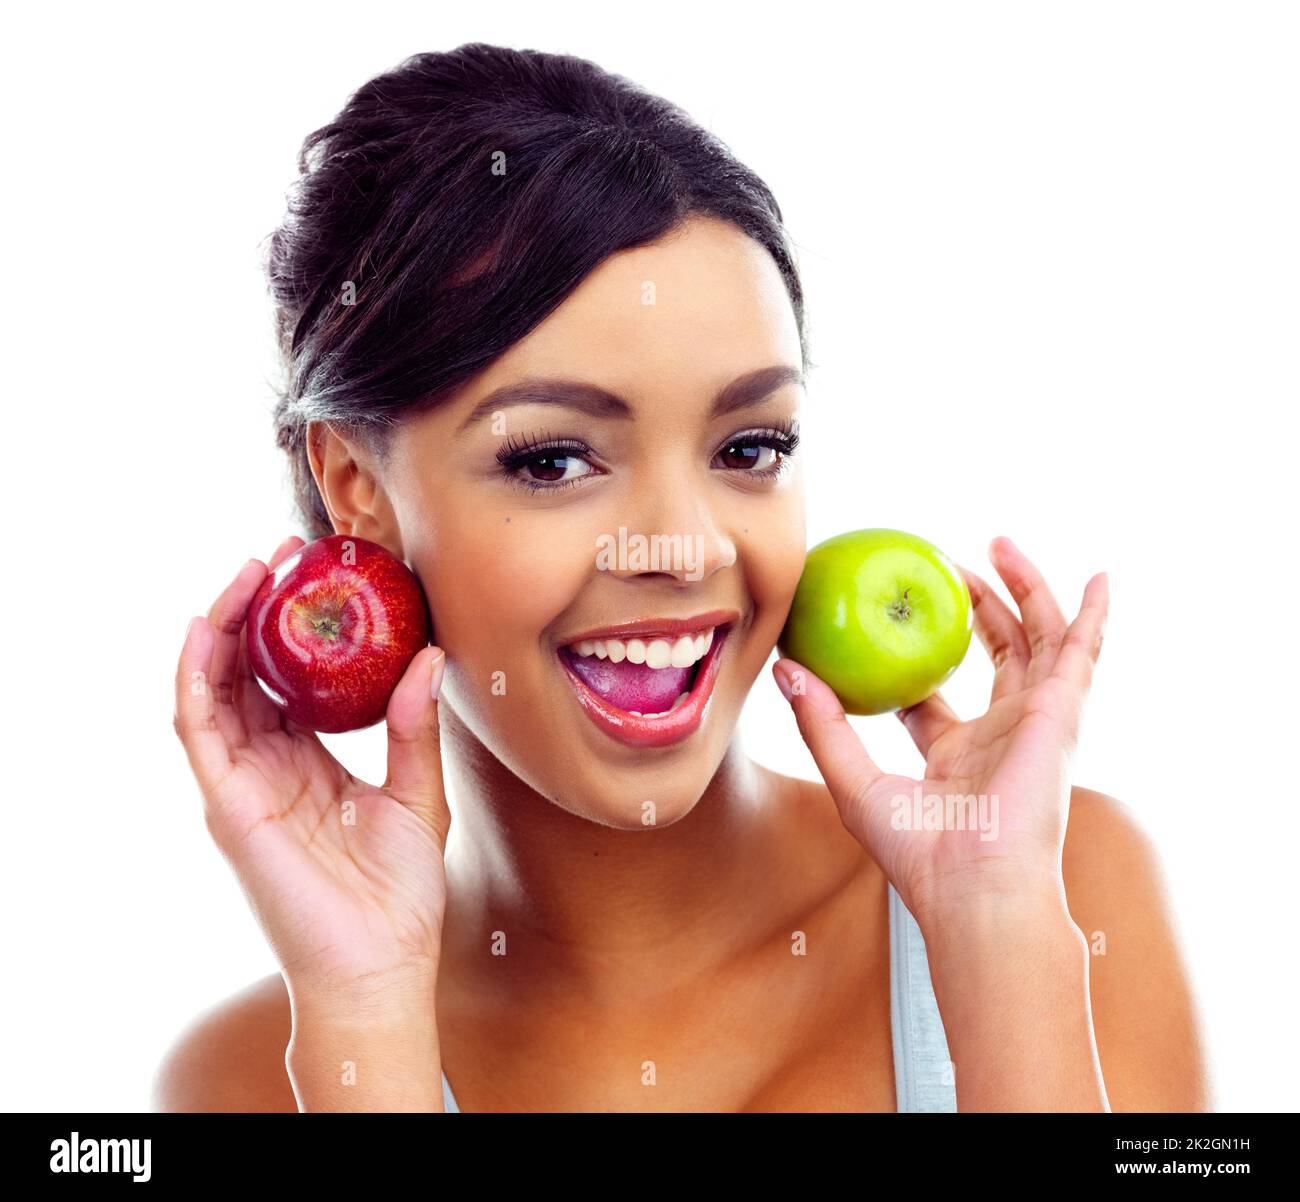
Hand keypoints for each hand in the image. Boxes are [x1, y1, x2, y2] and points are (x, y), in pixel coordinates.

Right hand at [173, 535, 449, 1013]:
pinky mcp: (228, 803)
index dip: (292, 628)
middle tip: (282, 555)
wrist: (384, 960)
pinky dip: (195, 676)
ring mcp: (243, 785)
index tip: (316, 575)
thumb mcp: (419, 792)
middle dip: (255, 610)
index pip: (285, 682)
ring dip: (222, 627)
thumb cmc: (401, 891)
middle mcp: (268, 767)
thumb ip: (416, 726)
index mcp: (308, 763)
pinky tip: (206, 631)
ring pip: (213, 689)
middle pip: (245, 673)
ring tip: (249, 573)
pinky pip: (197, 729)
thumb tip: (430, 655)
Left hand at [774, 536, 1108, 926]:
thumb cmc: (918, 853)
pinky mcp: (1061, 713)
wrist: (977, 888)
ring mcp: (1034, 723)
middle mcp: (999, 736)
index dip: (915, 656)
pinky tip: (1098, 579)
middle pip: (992, 657)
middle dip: (976, 609)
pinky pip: (1081, 652)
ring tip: (999, 546)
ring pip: (1036, 642)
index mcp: (954, 756)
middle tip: (950, 567)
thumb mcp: (853, 780)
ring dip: (1024, 592)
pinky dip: (1093, 615)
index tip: (892, 616)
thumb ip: (822, 724)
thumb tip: (787, 668)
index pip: (933, 697)